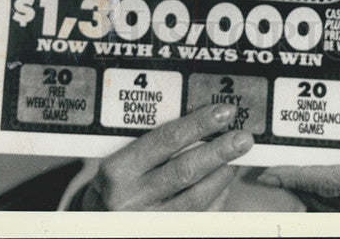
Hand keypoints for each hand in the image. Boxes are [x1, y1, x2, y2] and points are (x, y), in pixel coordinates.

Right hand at [78, 103, 252, 210]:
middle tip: (243, 138)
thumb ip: (152, 144)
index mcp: (119, 170)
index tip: (222, 112)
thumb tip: (200, 124)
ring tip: (237, 158)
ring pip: (195, 199)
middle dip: (218, 152)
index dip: (198, 124)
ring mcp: (149, 223)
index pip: (166, 141)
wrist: (96, 226)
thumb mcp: (120, 161)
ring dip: (222, 176)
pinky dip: (215, 199)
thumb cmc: (114, 184)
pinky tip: (224, 182)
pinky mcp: (165, 235)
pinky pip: (198, 218)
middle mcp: (132, 199)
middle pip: (185, 171)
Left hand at [257, 58, 339, 212]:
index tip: (270, 173)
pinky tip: (329, 196)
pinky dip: (338, 206)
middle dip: (299, 187)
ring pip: (339, 213)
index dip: (299, 176)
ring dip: (316, 198)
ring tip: (292, 181)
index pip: (334, 180)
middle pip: (328, 201)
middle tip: (272, 173)